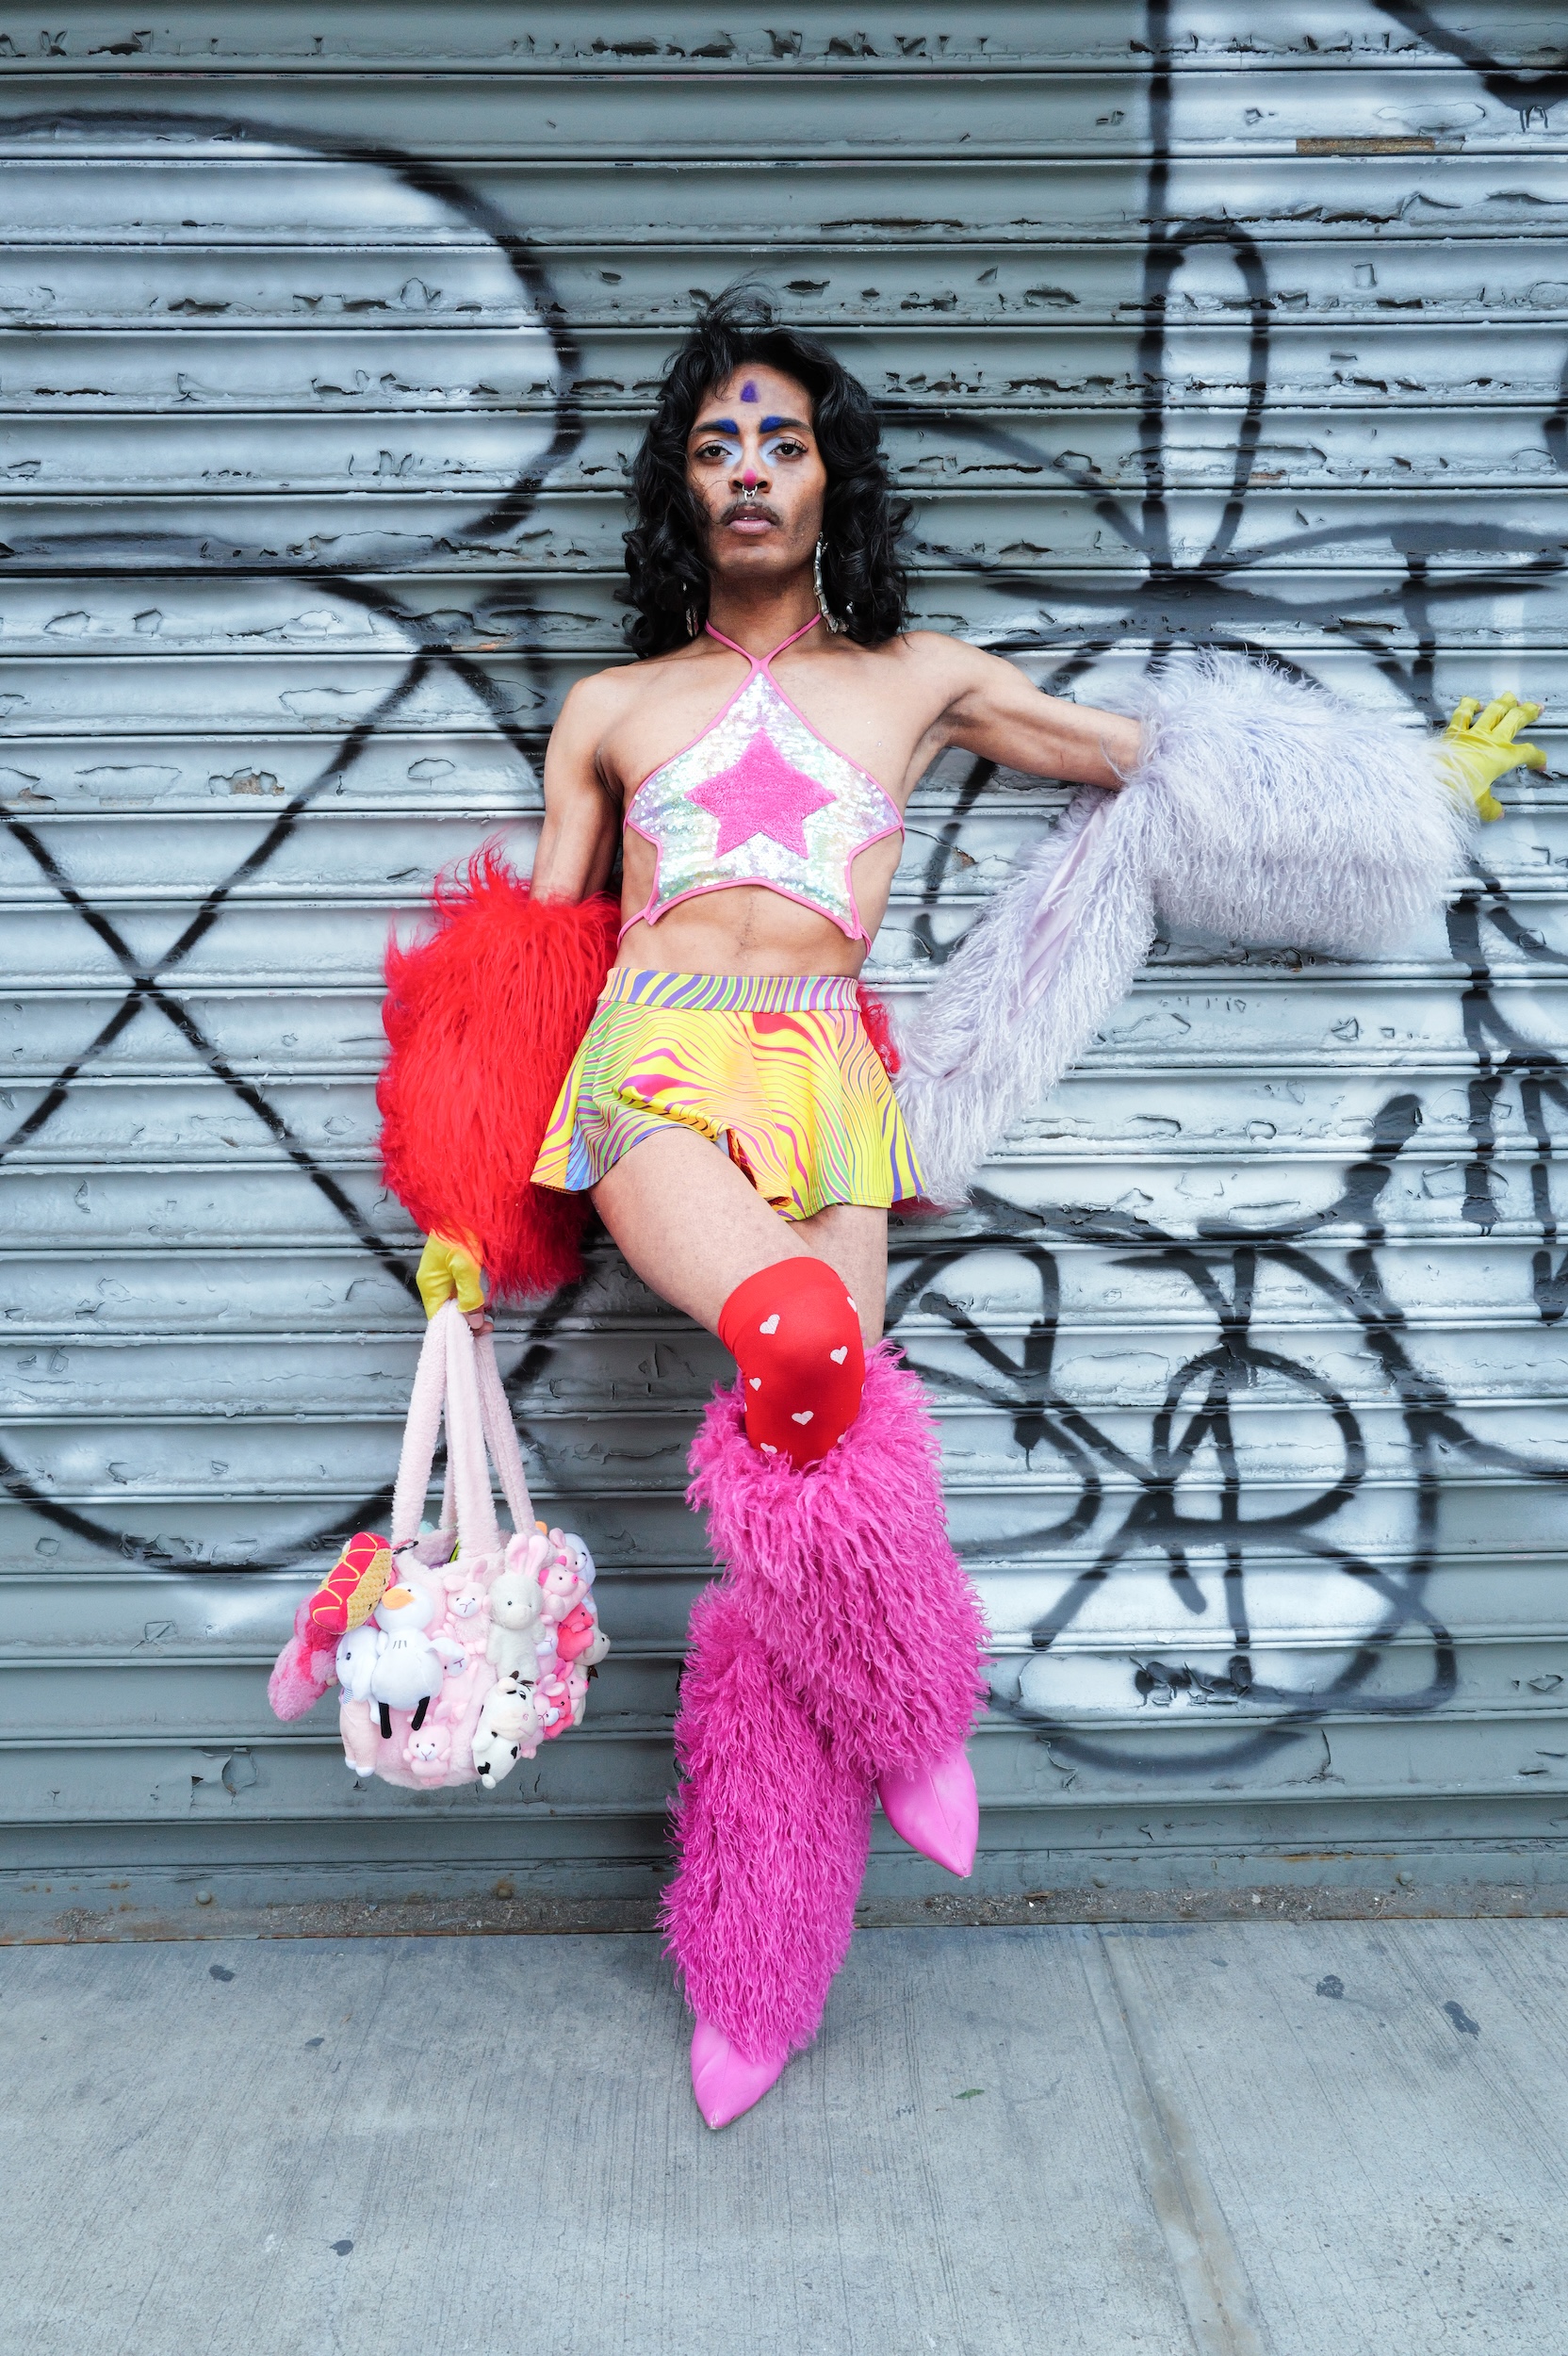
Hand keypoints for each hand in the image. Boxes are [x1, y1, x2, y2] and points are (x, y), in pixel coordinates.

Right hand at [416, 1234, 490, 1330]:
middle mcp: (434, 1283)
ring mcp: (444, 1278)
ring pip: (455, 1304)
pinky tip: (484, 1307)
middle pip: (447, 1313)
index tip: (474, 1336)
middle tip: (488, 1328)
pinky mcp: (454, 1272)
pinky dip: (471, 1302)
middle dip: (466, 1323)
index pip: (437, 1317)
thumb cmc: (460, 1233)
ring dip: (470, 1314)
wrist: (463, 1208)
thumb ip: (469, 1295)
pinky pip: (460, 1294)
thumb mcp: (465, 1266)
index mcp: (430, 1284)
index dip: (453, 1330)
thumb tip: (474, 1323)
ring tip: (489, 1322)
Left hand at [1438, 693, 1546, 820]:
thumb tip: (1497, 813)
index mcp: (1502, 758)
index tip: (1540, 765)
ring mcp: (1472, 734)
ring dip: (1505, 702)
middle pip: (1515, 720)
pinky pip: (1462, 714)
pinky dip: (1469, 705)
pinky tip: (1474, 701)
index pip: (1527, 753)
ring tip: (1512, 697)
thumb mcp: (1478, 804)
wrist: (1430, 782)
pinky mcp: (1453, 732)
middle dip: (1529, 713)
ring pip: (1494, 711)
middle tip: (1537, 708)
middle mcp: (1490, 741)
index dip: (1538, 758)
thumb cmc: (1456, 791)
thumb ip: (1490, 807)